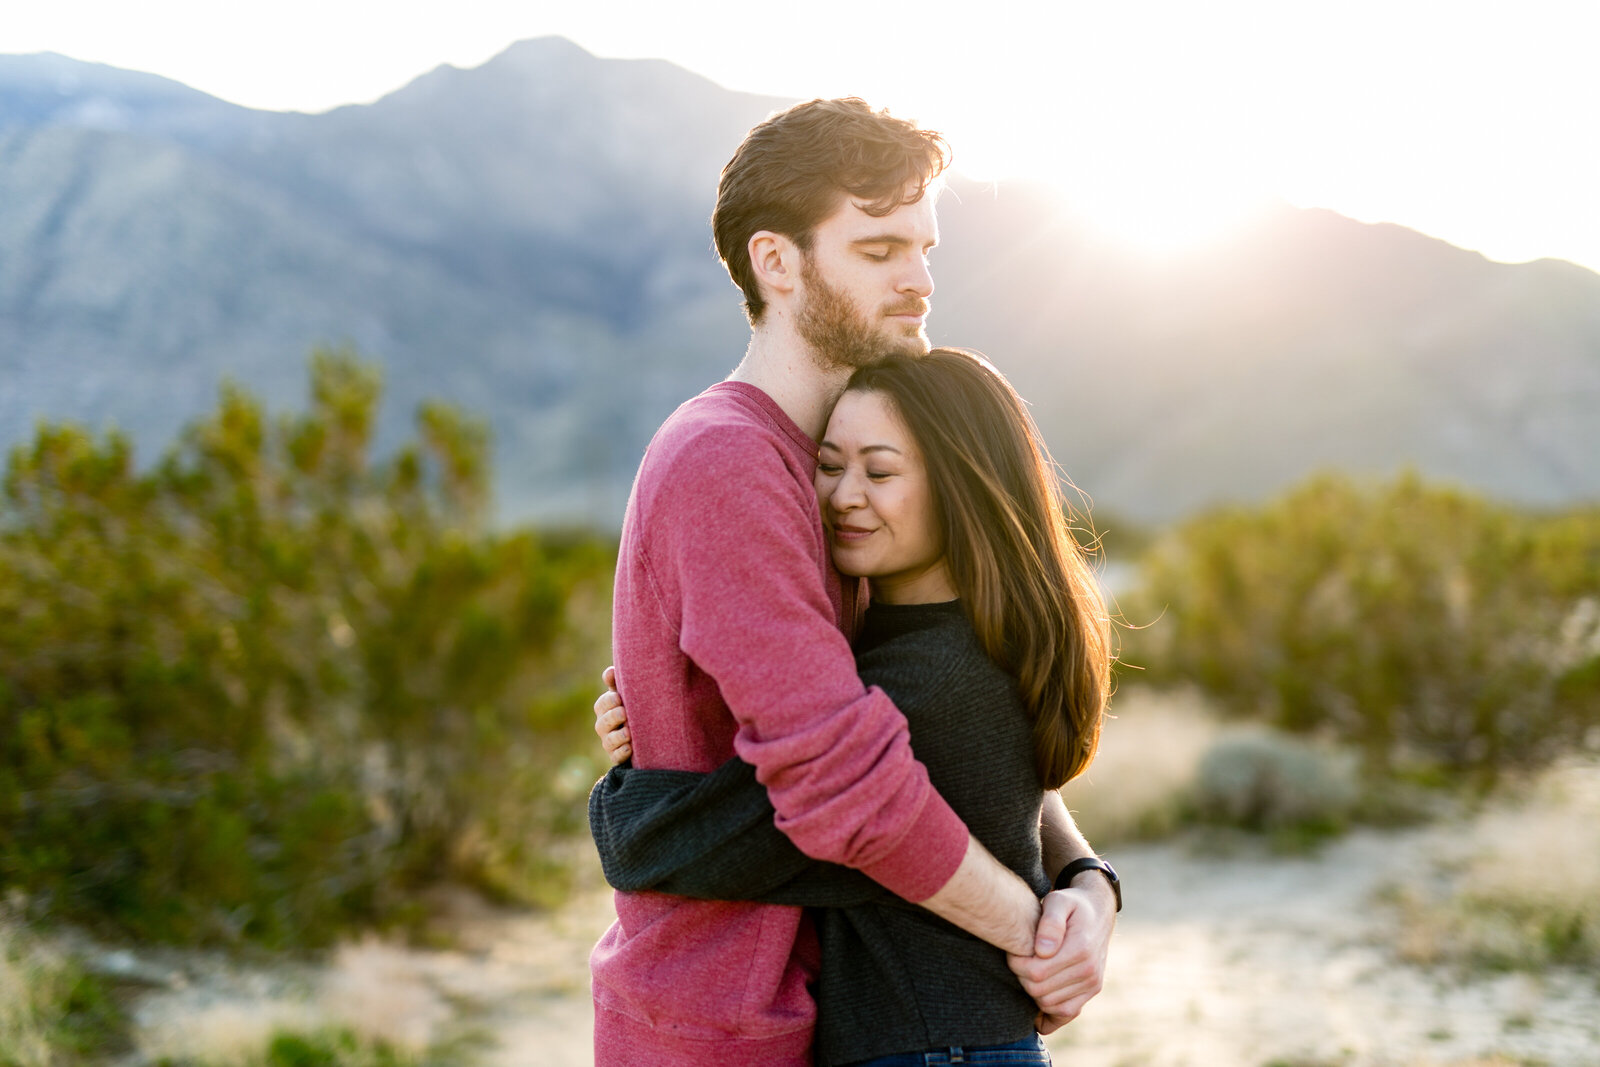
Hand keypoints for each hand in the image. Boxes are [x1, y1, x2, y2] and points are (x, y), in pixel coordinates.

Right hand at [593, 665, 630, 764]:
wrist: (648, 735)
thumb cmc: (634, 708)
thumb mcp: (628, 695)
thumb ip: (618, 683)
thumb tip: (610, 671)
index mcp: (606, 710)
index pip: (602, 705)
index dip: (608, 701)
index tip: (619, 697)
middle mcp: (605, 727)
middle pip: (603, 723)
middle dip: (612, 717)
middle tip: (624, 713)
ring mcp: (610, 743)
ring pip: (608, 741)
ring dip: (618, 736)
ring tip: (628, 733)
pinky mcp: (618, 757)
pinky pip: (616, 757)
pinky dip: (622, 753)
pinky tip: (630, 748)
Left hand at [1006, 882, 1114, 1026]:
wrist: (1097, 912)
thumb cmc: (1071, 904)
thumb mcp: (1058, 901)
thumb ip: (1050, 922)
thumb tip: (1043, 950)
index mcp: (1080, 949)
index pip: (1036, 972)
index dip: (1017, 964)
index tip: (1014, 951)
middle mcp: (1089, 971)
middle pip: (1039, 991)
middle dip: (1022, 977)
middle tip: (1019, 960)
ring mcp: (1092, 984)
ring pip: (1049, 1004)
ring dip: (1033, 992)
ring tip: (1030, 970)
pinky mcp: (1091, 991)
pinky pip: (1066, 1012)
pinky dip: (1049, 1011)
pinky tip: (1037, 1001)